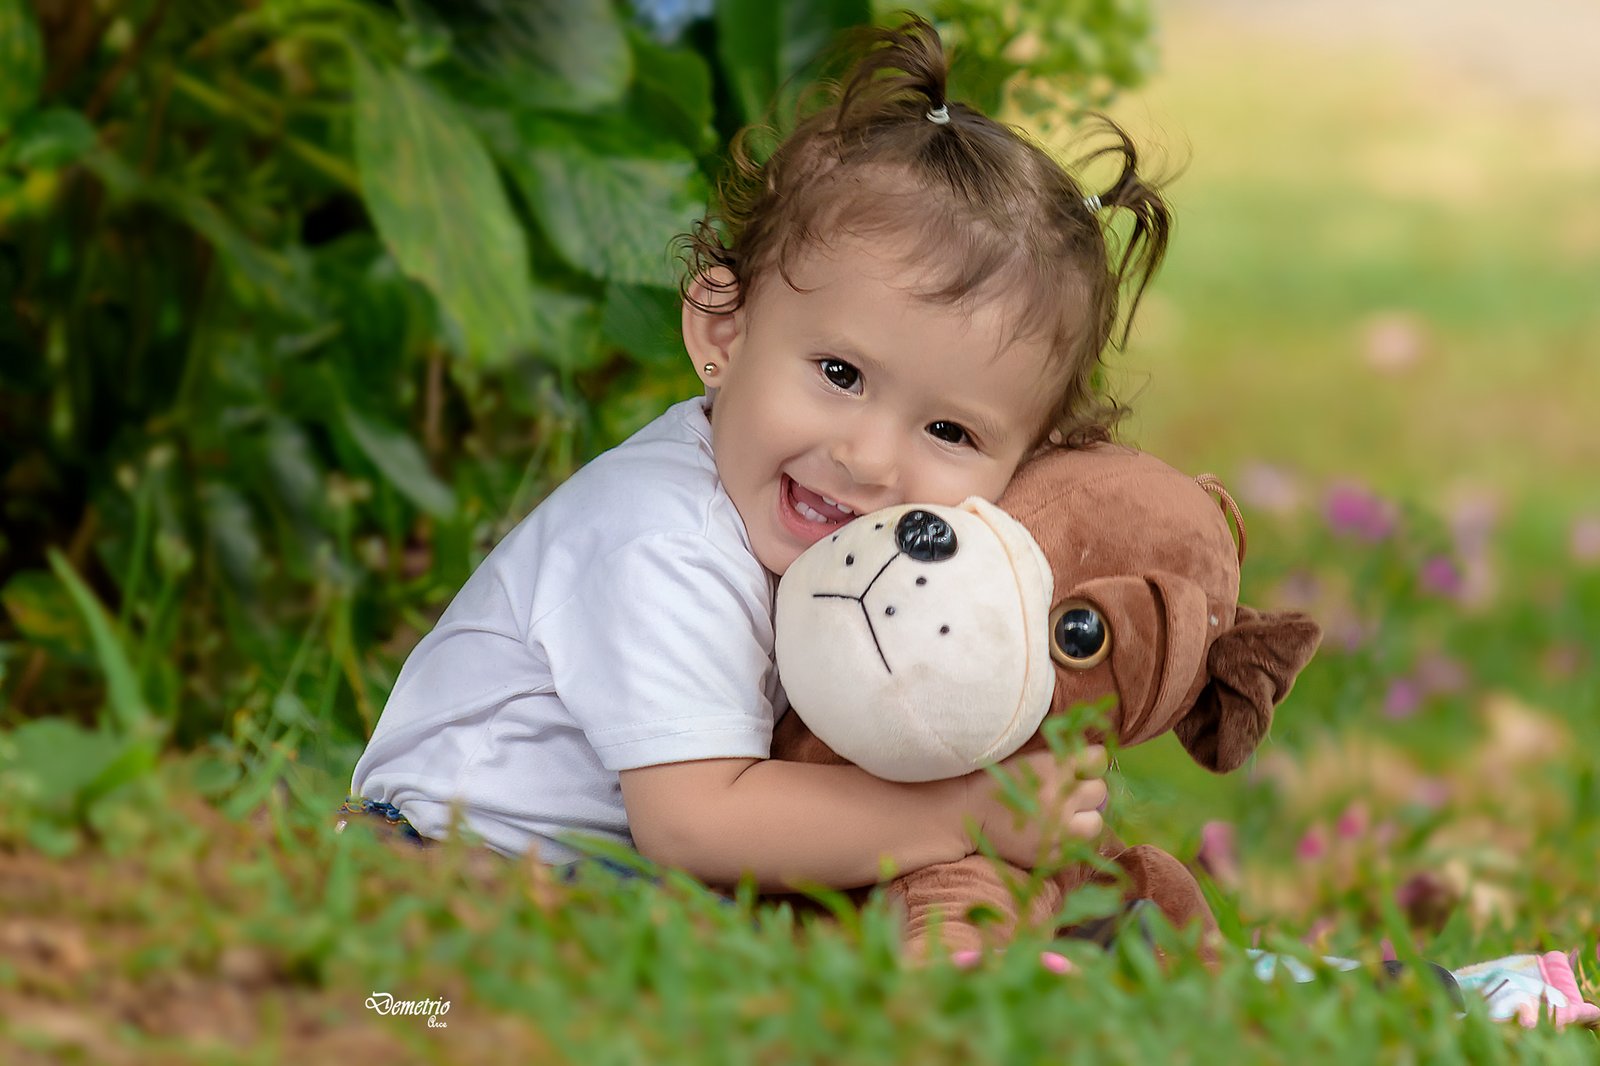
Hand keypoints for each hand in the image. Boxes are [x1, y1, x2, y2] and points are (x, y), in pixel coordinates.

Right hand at [961, 745, 1107, 867]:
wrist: (964, 811)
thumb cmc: (994, 778)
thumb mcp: (1028, 757)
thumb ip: (1060, 759)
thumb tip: (1091, 761)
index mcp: (1056, 766)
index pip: (1098, 759)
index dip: (1089, 763)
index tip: (1079, 768)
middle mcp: (1062, 797)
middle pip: (1099, 792)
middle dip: (1086, 792)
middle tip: (1068, 794)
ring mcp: (1058, 830)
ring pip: (1095, 824)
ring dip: (1084, 820)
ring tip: (1066, 819)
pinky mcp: (1050, 855)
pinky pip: (1077, 849)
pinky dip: (1068, 843)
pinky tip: (1051, 835)